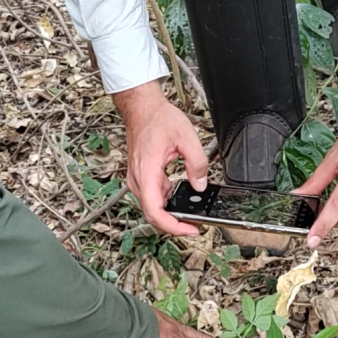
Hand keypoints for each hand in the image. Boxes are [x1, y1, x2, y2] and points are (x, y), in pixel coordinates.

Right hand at [114, 81, 208, 235]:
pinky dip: (166, 202)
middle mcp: (138, 179)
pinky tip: (179, 197)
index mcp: (147, 171)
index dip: (173, 226)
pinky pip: (152, 197)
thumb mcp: (187, 137)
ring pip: (152, 208)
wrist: (142, 109)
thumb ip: (197, 163)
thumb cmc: (157, 119)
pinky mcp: (140, 177)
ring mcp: (137, 179)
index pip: (154, 211)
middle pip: (152, 214)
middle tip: (194, 225)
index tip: (189, 229)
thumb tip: (200, 185)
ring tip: (189, 213)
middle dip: (174, 224)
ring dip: (170, 213)